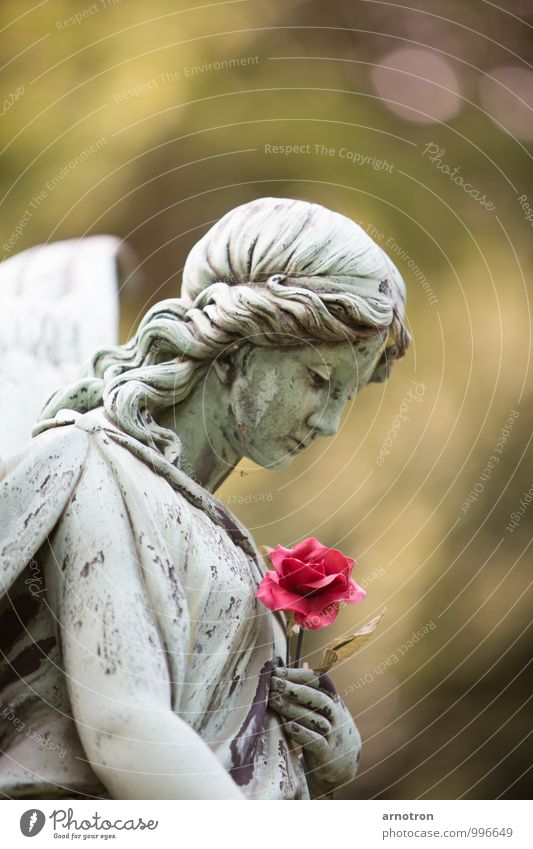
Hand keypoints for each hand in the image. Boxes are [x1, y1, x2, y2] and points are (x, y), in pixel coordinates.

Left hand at [269, 666, 360, 797]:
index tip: (277, 671)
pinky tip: (288, 726)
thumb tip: (300, 661)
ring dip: (292, 708)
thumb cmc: (325, 726)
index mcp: (332, 698)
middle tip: (273, 683)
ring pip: (314, 718)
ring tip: (273, 700)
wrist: (344, 763)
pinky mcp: (326, 752)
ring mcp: (332, 733)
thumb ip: (311, 686)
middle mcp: (334, 713)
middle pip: (317, 698)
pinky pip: (316, 741)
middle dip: (294, 689)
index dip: (298, 674)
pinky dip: (302, 734)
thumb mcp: (323, 705)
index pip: (317, 680)